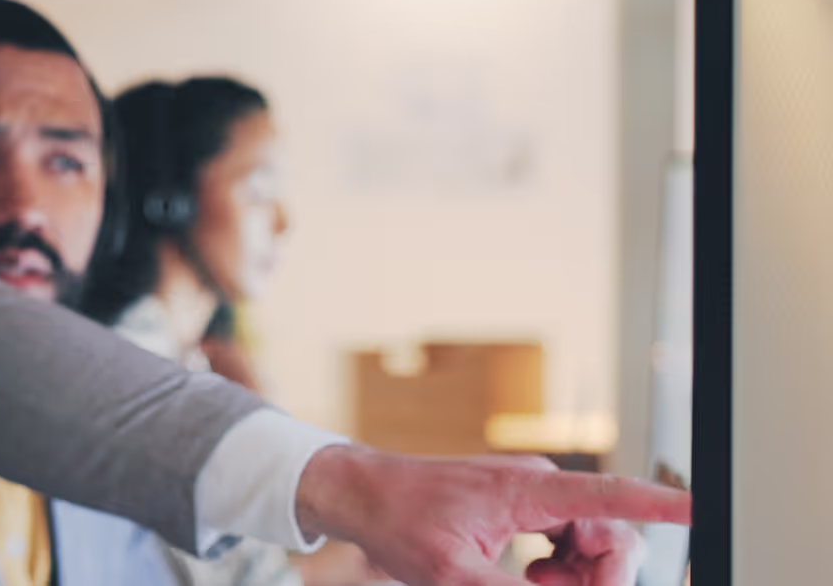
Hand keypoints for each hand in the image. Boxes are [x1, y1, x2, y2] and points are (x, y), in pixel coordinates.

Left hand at [294, 446, 686, 585]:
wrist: (360, 493)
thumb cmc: (397, 521)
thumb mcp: (453, 574)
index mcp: (528, 491)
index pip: (611, 495)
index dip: (662, 503)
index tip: (701, 508)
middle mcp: (538, 485)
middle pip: (610, 534)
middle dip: (601, 578)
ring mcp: (531, 493)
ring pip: (591, 540)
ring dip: (579, 576)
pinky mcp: (521, 504)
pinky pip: (568, 539)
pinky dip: (562, 567)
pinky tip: (530, 576)